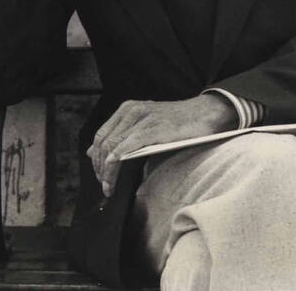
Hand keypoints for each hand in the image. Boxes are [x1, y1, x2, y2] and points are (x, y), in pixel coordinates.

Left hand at [87, 95, 236, 196]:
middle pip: (103, 142)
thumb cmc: (177, 122)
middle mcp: (132, 110)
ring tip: (109, 187)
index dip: (96, 158)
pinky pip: (126, 148)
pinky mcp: (153, 129)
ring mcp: (142, 118)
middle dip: (99, 168)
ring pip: (112, 147)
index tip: (100, 176)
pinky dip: (116, 164)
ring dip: (107, 171)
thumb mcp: (145, 123)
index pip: (101, 135)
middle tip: (104, 186)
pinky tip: (114, 176)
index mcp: (128, 108)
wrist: (205, 113)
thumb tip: (91, 151)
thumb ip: (121, 135)